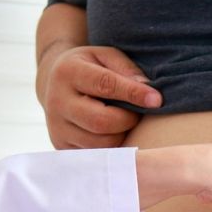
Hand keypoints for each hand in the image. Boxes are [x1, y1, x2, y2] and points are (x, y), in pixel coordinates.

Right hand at [37, 45, 161, 148]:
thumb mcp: (106, 56)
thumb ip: (127, 69)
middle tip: (136, 112)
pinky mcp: (62, 146)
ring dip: (122, 135)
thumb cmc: (90, 68)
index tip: (157, 100)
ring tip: (123, 121)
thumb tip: (149, 93)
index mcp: (68, 72)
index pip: (105, 85)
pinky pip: (97, 155)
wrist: (55, 84)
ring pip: (101, 143)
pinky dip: (113, 147)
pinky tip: (112, 132)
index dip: (133, 93)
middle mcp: (57, 102)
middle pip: (101, 122)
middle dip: (128, 119)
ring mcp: (57, 128)